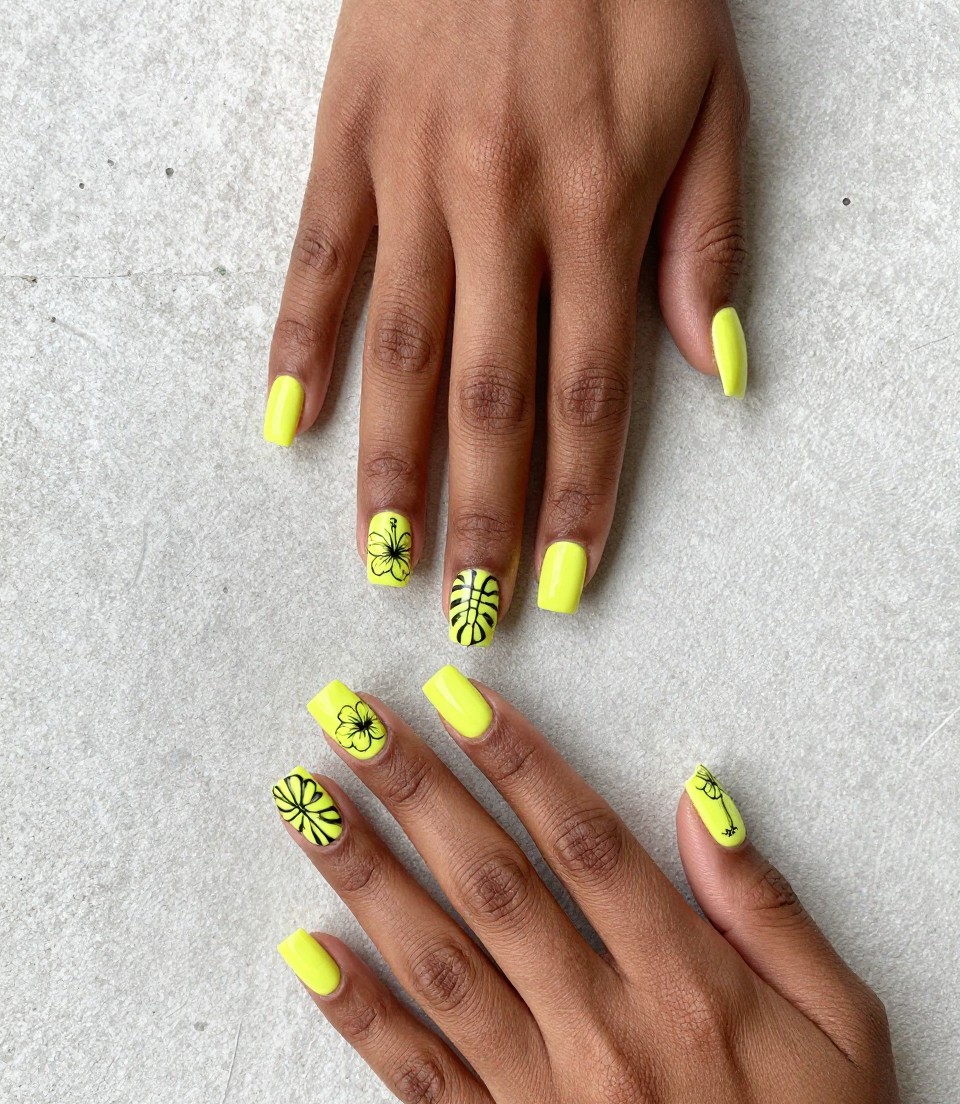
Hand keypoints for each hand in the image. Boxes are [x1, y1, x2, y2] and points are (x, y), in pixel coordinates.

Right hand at [263, 0, 749, 632]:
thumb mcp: (709, 95)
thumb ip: (706, 237)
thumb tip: (711, 369)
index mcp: (601, 204)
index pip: (588, 390)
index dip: (576, 497)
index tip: (562, 582)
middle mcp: (503, 206)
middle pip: (490, 395)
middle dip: (481, 514)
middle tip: (466, 610)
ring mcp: (415, 174)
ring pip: (401, 349)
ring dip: (391, 466)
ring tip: (385, 558)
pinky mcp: (348, 138)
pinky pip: (317, 259)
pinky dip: (298, 343)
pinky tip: (289, 427)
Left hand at [273, 668, 931, 1103]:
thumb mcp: (845, 1026)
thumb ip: (765, 908)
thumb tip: (695, 802)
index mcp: (692, 988)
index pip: (586, 844)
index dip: (518, 761)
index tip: (458, 698)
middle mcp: (609, 1035)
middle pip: (494, 886)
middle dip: (417, 792)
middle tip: (352, 721)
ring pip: (441, 966)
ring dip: (366, 875)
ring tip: (308, 803)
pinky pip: (421, 1083)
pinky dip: (359, 1015)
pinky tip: (307, 951)